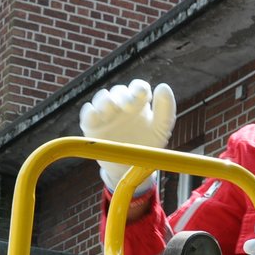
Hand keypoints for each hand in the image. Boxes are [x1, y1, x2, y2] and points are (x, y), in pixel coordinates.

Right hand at [80, 79, 175, 193]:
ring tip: (111, 109)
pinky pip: (87, 112)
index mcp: (139, 102)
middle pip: (119, 91)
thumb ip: (166, 109)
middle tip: (129, 107)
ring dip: (105, 100)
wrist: (130, 167)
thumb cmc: (148, 145)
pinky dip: (90, 111)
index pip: (138, 87)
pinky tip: (96, 116)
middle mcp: (121, 104)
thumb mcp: (161, 129)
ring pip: (101, 98)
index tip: (142, 96)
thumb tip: (163, 86)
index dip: (138, 88)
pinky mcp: (92, 124)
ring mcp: (106, 113)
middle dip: (123, 96)